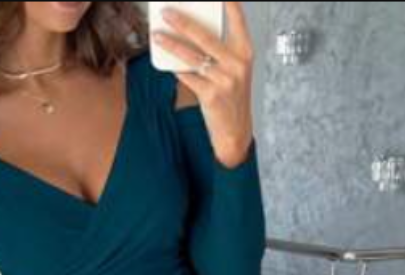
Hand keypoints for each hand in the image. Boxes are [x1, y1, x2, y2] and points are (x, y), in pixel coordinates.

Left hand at [153, 1, 255, 167]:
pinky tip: (168, 63)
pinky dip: (177, 69)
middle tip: (167, 13)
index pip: (237, 20)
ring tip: (158, 36)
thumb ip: (219, 51)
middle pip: (206, 37)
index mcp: (245, 52)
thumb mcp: (233, 70)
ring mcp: (225, 80)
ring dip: (172, 45)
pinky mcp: (211, 96)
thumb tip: (190, 32)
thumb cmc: (232, 97)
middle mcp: (237, 64)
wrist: (235, 132)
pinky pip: (188, 77)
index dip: (228, 3)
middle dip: (183, 22)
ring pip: (192, 57)